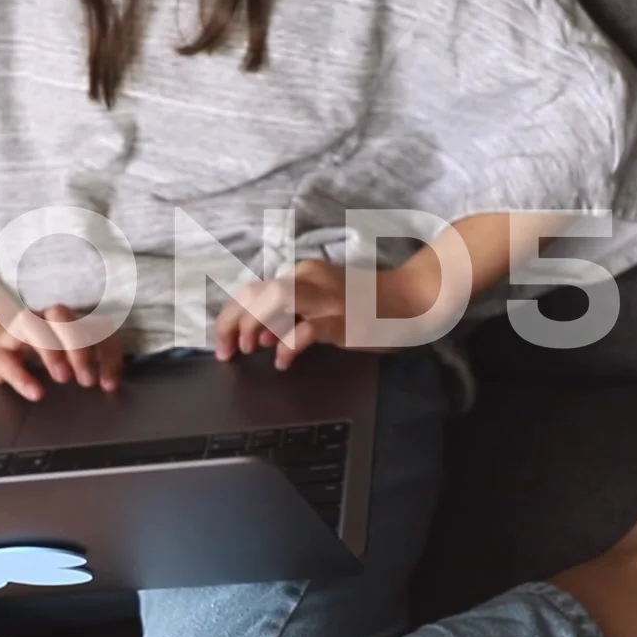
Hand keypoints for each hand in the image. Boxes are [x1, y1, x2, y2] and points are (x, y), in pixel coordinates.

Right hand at [0, 304, 125, 401]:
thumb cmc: (38, 355)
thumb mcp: (68, 358)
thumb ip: (90, 364)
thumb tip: (111, 382)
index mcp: (65, 320)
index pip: (91, 325)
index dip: (106, 353)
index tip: (109, 384)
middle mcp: (40, 319)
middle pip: (61, 314)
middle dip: (79, 345)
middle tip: (87, 380)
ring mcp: (14, 332)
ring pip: (30, 324)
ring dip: (51, 350)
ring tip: (64, 379)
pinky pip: (5, 359)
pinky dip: (21, 377)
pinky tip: (36, 393)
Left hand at [214, 259, 425, 369]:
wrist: (411, 300)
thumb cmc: (368, 305)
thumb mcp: (323, 301)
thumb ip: (292, 313)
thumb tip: (258, 334)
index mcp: (303, 274)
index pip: (253, 289)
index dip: (231, 316)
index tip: (224, 343)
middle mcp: (310, 280)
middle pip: (256, 293)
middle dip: (233, 323)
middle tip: (229, 352)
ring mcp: (326, 298)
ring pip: (275, 301)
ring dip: (255, 326)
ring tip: (251, 350)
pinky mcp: (342, 319)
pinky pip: (306, 330)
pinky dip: (287, 346)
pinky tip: (283, 361)